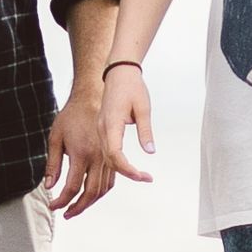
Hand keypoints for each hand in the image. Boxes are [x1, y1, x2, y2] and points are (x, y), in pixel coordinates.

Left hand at [42, 93, 114, 216]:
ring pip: (102, 190)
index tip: (54, 206)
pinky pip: (109, 181)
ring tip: (77, 208)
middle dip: (77, 208)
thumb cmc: (71, 116)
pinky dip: (100, 192)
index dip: (62, 201)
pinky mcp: (111, 156)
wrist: (91, 98)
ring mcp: (106, 158)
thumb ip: (52, 164)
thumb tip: (49, 185)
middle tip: (66, 214)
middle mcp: (97, 158)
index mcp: (81, 153)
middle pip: (90, 193)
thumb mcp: (55, 138)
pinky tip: (91, 196)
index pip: (72, 187)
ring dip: (89, 203)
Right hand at [99, 62, 155, 187]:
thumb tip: (150, 151)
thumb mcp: (143, 108)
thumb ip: (145, 131)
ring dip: (122, 169)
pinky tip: (129, 167)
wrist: (119, 72)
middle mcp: (102, 129)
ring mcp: (101, 130)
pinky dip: (117, 162)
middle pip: (110, 160)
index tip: (140, 175)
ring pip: (107, 158)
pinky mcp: (104, 130)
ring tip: (140, 175)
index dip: (127, 168)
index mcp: (111, 123)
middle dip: (127, 173)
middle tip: (146, 178)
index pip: (115, 153)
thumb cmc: (131, 86)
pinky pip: (107, 151)